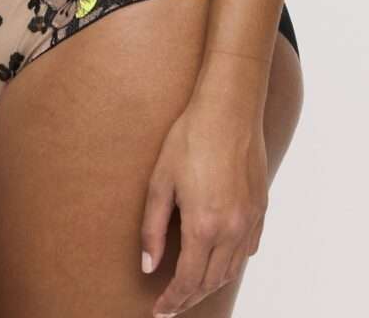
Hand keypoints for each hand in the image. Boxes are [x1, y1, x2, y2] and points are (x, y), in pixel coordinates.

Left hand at [140, 86, 268, 316]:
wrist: (227, 111)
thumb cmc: (190, 139)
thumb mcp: (160, 182)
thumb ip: (152, 227)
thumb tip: (149, 264)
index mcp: (204, 225)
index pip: (188, 280)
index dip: (173, 300)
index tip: (160, 311)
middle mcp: (232, 229)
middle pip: (212, 280)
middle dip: (190, 297)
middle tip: (172, 303)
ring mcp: (250, 219)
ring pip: (232, 268)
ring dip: (211, 283)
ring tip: (191, 287)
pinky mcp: (260, 207)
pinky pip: (248, 248)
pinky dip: (232, 263)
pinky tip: (219, 259)